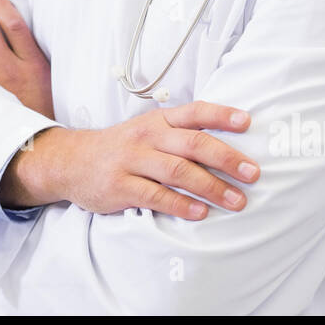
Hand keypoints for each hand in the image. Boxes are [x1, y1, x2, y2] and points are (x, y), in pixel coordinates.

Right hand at [2, 102, 258, 219]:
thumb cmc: (121, 148)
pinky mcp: (120, 187)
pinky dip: (180, 205)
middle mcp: (147, 137)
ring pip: (178, 171)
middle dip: (227, 158)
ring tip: (236, 201)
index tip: (248, 122)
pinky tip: (200, 213)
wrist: (71, 161)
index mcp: (157, 120)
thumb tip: (228, 145)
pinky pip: (155, 196)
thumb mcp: (147, 131)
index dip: (221, 114)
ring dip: (211, 187)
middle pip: (192, 143)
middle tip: (253, 173)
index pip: (194, 111)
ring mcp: (132, 161)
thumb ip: (179, 134)